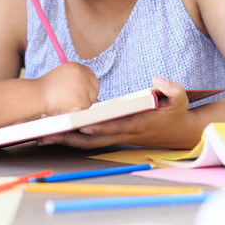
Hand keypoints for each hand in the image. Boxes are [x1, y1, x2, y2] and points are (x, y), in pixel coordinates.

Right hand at [38, 62, 98, 115]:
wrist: (36, 95)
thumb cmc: (45, 89)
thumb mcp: (61, 77)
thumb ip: (75, 81)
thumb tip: (91, 94)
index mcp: (77, 67)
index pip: (91, 77)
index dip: (87, 86)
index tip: (80, 93)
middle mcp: (83, 75)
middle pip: (94, 89)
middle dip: (87, 96)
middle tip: (73, 101)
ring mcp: (84, 88)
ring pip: (90, 101)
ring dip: (80, 104)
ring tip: (65, 103)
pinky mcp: (83, 100)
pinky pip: (85, 109)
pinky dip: (77, 111)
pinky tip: (66, 108)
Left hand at [38, 77, 197, 149]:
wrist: (181, 133)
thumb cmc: (177, 113)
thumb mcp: (181, 99)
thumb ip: (172, 89)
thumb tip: (158, 81)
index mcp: (137, 124)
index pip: (114, 126)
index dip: (97, 126)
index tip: (80, 124)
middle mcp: (124, 134)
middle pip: (93, 139)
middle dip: (70, 137)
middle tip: (48, 133)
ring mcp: (118, 137)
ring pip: (88, 142)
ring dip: (67, 140)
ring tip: (43, 135)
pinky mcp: (114, 136)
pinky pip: (91, 140)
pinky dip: (74, 138)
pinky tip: (55, 133)